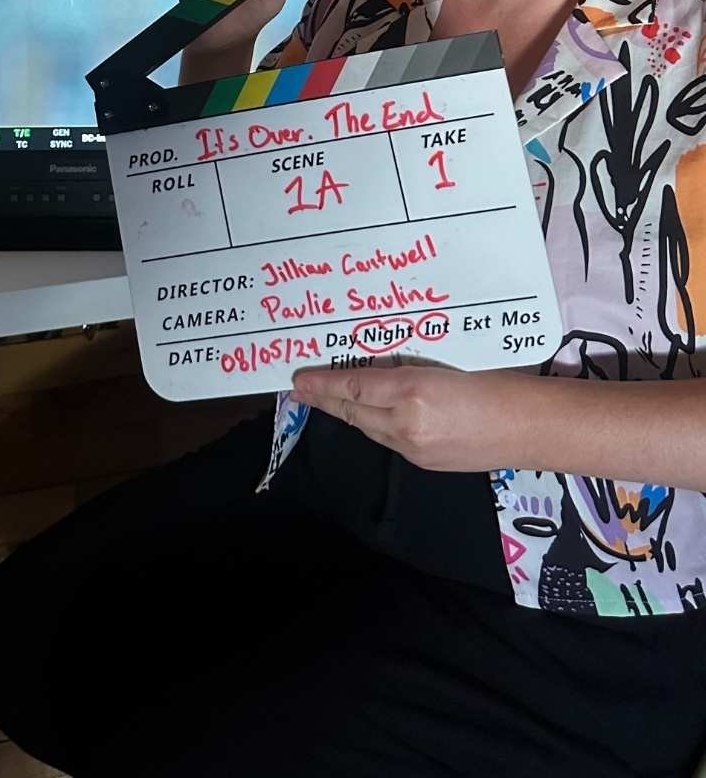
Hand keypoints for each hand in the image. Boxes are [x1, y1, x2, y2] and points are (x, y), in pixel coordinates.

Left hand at [290, 364, 532, 472]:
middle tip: (299, 389)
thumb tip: (378, 372)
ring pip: (369, 428)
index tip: (297, 379)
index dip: (323, 382)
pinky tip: (368, 418)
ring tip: (325, 401)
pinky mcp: (427, 464)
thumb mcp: (447, 365)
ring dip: (347, 414)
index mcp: (412, 390)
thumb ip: (408, 371)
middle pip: (354, 412)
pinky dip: (373, 426)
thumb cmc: (499, 382)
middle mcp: (407, 424)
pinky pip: (389, 441)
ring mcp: (415, 449)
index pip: (355, 385)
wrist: (532, 428)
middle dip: (325, 401)